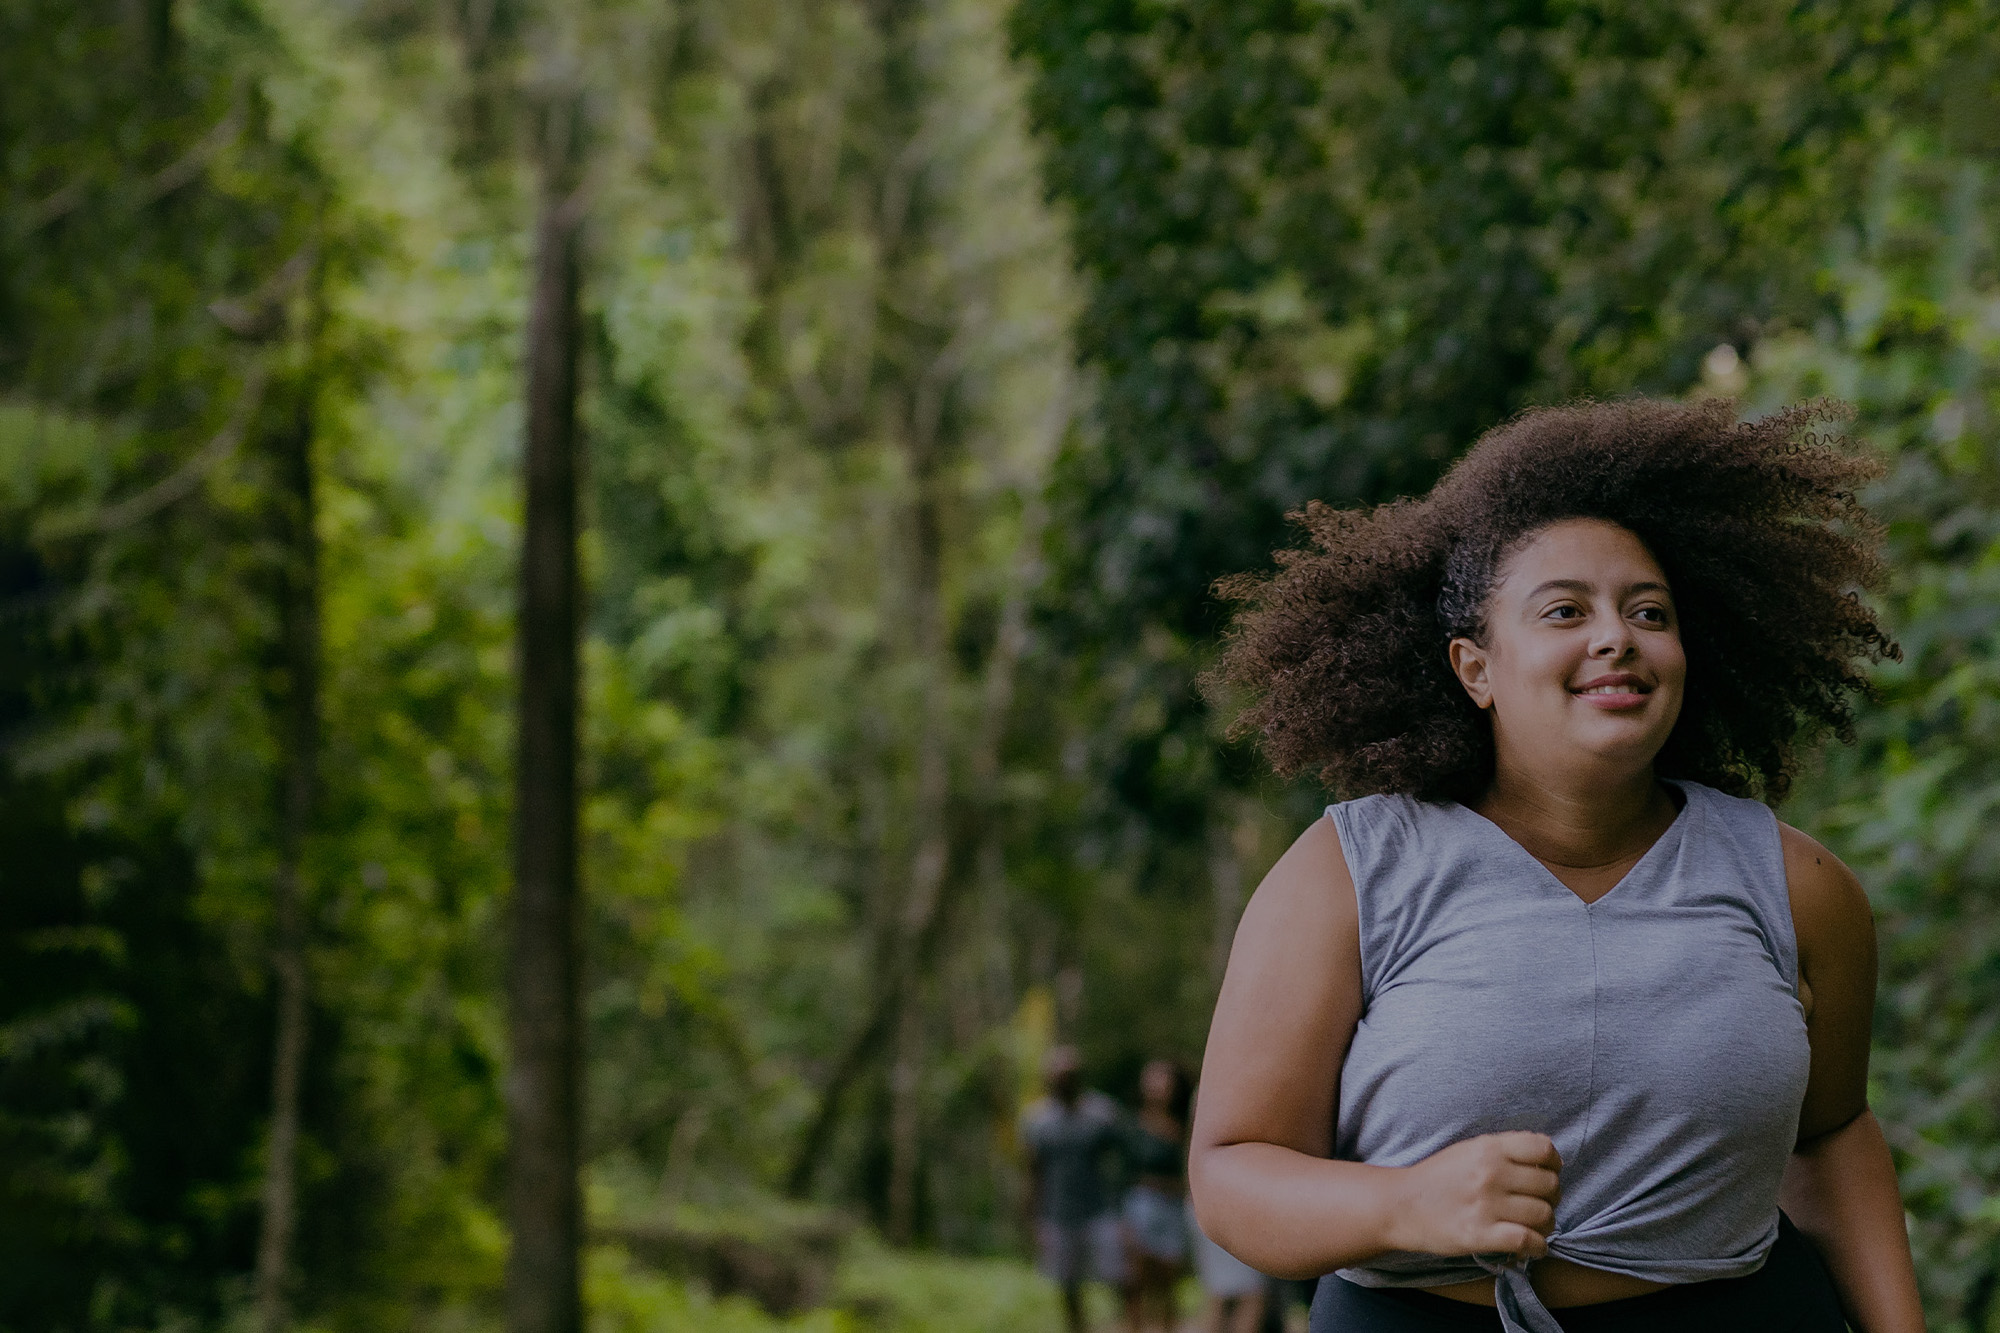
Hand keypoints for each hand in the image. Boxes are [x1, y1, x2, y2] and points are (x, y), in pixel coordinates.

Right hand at [1387, 1131, 1561, 1260]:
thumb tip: (1544, 1162)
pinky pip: (1527, 1241)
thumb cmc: (1437, 1178)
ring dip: (1546, 1225)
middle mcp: (1491, 1173)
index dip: (1553, 1163)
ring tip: (1533, 1227)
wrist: (1400, 1205)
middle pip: (1549, 1185)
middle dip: (1551, 1198)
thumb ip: (1503, 1151)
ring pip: (1544, 1215)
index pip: (1543, 1148)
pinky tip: (1532, 1246)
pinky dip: (1538, 1246)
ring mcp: (1486, 1204)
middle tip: (1538, 1205)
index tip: (1548, 1173)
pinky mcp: (1480, 1234)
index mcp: (1488, 1148)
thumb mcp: (1468, 1150)